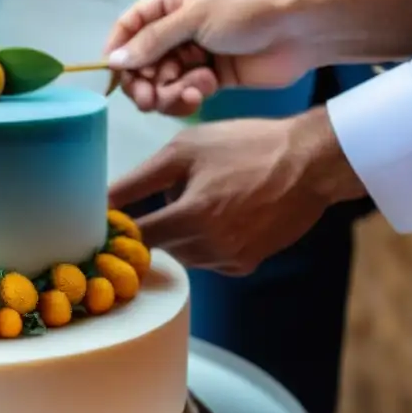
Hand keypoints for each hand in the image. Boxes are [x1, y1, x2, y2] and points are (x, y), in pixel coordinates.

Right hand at [104, 0, 317, 114]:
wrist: (303, 29)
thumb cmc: (248, 10)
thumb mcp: (195, 17)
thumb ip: (153, 41)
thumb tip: (113, 60)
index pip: (131, 24)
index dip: (118, 50)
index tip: (114, 76)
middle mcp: (180, 24)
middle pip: (144, 59)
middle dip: (143, 80)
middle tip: (147, 100)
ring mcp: (196, 51)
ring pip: (163, 79)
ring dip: (167, 91)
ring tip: (186, 94)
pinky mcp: (213, 76)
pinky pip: (184, 91)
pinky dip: (186, 95)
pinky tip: (201, 92)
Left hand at [107, 108, 365, 274]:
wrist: (311, 162)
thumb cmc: (245, 146)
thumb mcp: (184, 151)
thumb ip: (137, 181)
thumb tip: (100, 203)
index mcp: (192, 217)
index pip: (135, 238)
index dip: (119, 227)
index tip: (109, 218)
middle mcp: (210, 248)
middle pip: (157, 245)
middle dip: (155, 222)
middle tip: (172, 191)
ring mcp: (229, 261)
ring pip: (181, 254)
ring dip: (179, 233)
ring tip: (202, 198)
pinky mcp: (245, 266)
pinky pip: (206, 260)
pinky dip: (203, 241)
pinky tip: (222, 213)